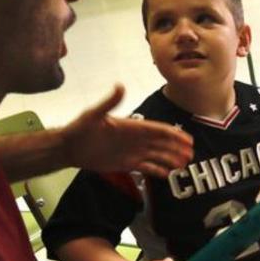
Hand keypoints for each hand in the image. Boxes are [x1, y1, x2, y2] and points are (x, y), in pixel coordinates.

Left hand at [61, 85, 192, 176]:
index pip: (157, 130)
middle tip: (191, 155)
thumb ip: (109, 102)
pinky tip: (166, 174)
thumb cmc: (80, 129)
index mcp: (132, 127)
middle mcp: (136, 139)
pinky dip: (157, 171)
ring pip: (157, 156)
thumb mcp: (94, 115)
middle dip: (176, 148)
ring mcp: (132, 152)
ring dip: (170, 159)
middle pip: (161, 144)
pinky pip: (146, 168)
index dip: (173, 134)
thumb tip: (120, 85)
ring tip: (183, 165)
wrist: (69, 147)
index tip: (187, 139)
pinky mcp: (126, 164)